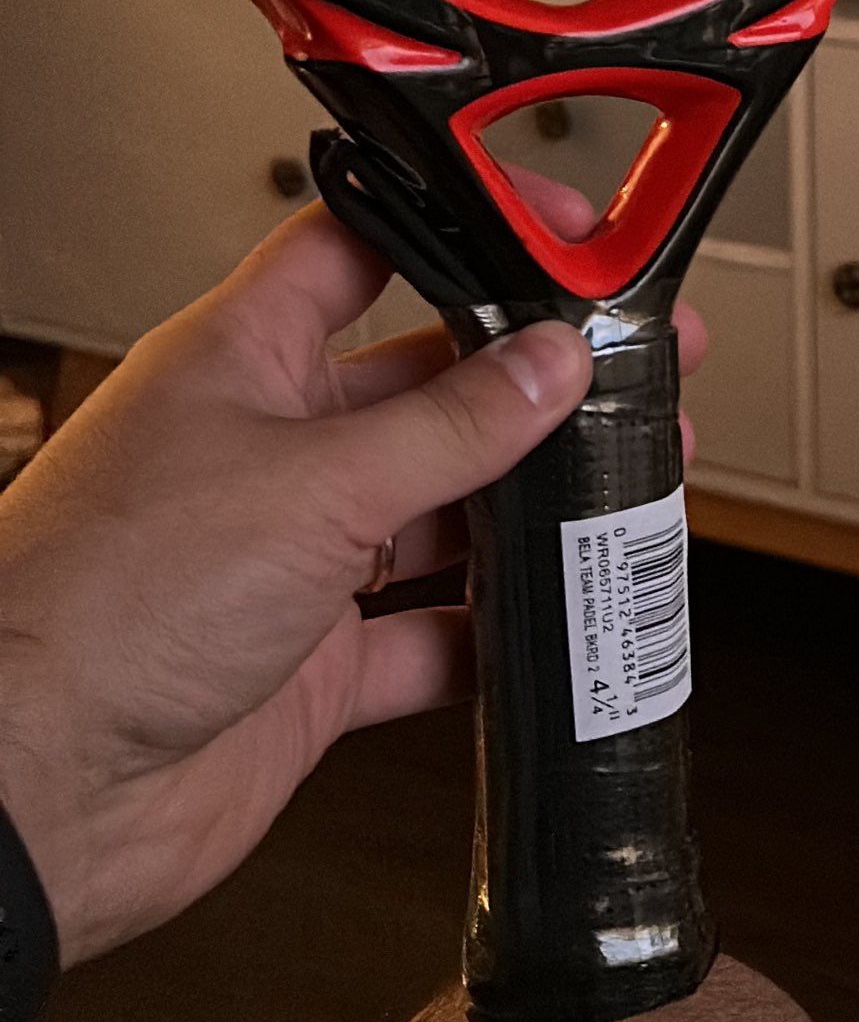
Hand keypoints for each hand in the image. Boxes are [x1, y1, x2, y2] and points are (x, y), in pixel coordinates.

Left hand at [0, 188, 703, 968]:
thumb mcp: (312, 485)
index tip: (558, 235)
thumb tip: (548, 365)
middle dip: (534, 384)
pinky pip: (430, 635)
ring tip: (625, 490)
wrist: (32, 789)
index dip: (462, 232)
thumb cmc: (102, 606)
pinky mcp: (309, 667)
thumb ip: (451, 427)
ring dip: (530, 509)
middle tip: (635, 372)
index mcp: (243, 360)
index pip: (363, 254)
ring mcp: (290, 562)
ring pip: (441, 513)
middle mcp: (268, 450)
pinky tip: (554, 620)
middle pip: (428, 389)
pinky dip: (496, 633)